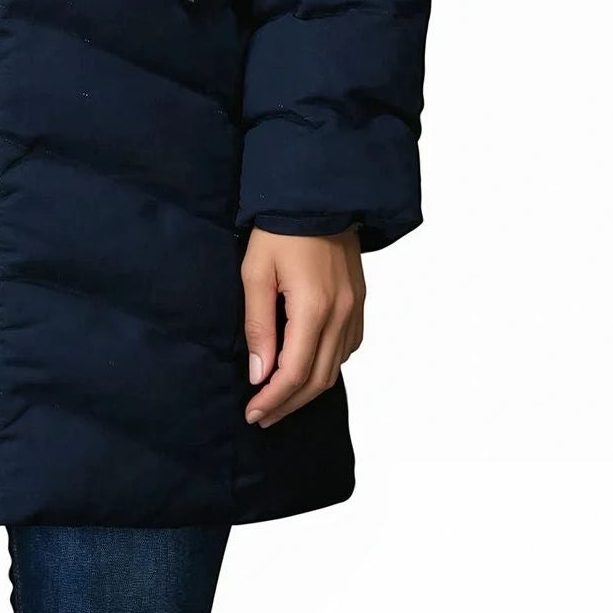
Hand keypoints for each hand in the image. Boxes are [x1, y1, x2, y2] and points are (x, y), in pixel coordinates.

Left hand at [241, 227, 364, 428]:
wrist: (317, 196)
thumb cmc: (279, 229)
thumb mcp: (255, 273)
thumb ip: (258, 326)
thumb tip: (259, 374)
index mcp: (313, 308)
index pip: (294, 373)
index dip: (273, 399)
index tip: (252, 413)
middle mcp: (341, 314)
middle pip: (318, 380)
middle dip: (288, 404)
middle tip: (262, 416)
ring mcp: (355, 309)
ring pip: (335, 368)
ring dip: (307, 390)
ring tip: (279, 399)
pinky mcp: (360, 302)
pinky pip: (347, 348)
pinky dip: (326, 366)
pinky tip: (306, 368)